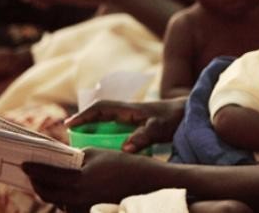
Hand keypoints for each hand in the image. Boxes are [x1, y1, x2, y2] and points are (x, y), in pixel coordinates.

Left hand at [23, 148, 158, 211]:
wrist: (147, 183)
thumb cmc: (125, 164)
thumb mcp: (98, 153)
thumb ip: (76, 157)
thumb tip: (62, 160)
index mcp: (79, 180)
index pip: (48, 175)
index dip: (34, 169)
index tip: (25, 165)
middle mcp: (79, 197)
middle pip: (48, 193)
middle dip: (37, 183)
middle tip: (32, 175)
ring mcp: (85, 207)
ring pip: (58, 201)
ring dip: (50, 192)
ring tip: (46, 182)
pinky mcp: (91, 211)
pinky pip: (71, 206)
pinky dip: (64, 199)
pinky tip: (65, 192)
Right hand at [65, 98, 186, 152]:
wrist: (190, 114)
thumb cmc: (175, 118)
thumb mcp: (159, 128)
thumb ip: (143, 137)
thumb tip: (124, 148)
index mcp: (129, 109)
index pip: (100, 108)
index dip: (83, 116)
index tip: (68, 125)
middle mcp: (127, 112)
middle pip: (99, 116)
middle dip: (84, 125)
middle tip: (70, 138)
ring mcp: (131, 119)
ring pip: (106, 124)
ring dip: (94, 131)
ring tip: (82, 146)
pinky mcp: (137, 126)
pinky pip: (115, 130)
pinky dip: (107, 138)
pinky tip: (104, 149)